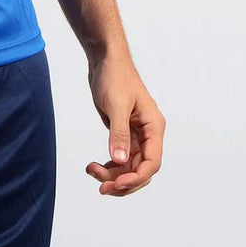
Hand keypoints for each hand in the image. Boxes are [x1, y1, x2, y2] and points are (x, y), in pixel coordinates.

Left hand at [84, 54, 164, 196]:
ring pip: (129, 166)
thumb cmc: (115, 75)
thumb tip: (119, 160)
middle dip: (122, 181)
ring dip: (113, 174)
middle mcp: (148, 133)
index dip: (136, 178)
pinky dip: (109, 165)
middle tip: (101, 187)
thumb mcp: (117, 104)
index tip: (117, 184)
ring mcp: (136, 134)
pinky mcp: (123, 132)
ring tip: (92, 171)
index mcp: (154, 126)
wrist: (105, 59)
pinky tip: (95, 166)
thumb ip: (119, 133)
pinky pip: (120, 157)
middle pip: (140, 169)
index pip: (152, 162)